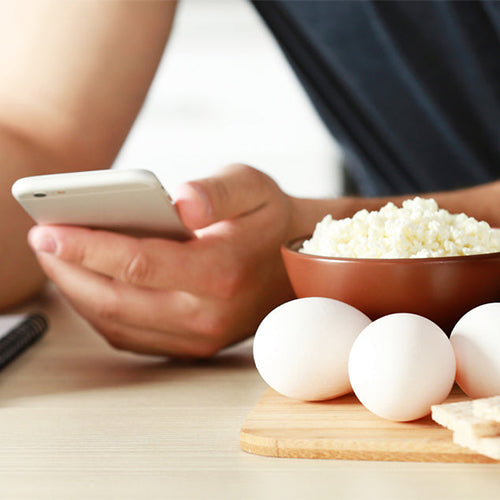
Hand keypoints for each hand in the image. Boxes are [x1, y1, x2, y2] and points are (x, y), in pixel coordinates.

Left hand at [27, 165, 296, 357]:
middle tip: (42, 242)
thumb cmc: (268, 220)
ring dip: (79, 294)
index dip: (88, 246)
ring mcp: (199, 338)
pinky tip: (89, 286)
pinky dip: (100, 314)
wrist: (294, 264)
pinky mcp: (192, 347)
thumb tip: (179, 201)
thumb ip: (216, 191)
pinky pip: (130, 337)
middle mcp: (209, 314)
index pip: (140, 263)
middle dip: (69, 271)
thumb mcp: (253, 187)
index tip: (48, 231)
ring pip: (117, 324)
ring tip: (57, 261)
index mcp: (223, 271)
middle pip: (117, 300)